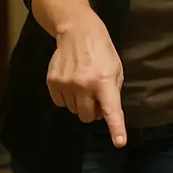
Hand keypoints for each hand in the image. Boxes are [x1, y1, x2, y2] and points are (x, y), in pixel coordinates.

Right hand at [46, 14, 126, 146]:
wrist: (77, 30)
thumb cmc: (101, 51)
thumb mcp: (116, 69)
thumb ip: (113, 93)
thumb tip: (104, 113)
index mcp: (104, 82)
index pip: (111, 110)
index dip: (116, 128)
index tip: (119, 142)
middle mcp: (84, 85)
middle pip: (87, 117)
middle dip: (92, 111)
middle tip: (95, 96)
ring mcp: (66, 84)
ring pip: (73, 111)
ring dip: (79, 103)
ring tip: (83, 84)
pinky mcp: (52, 81)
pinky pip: (60, 103)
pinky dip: (66, 98)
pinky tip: (71, 83)